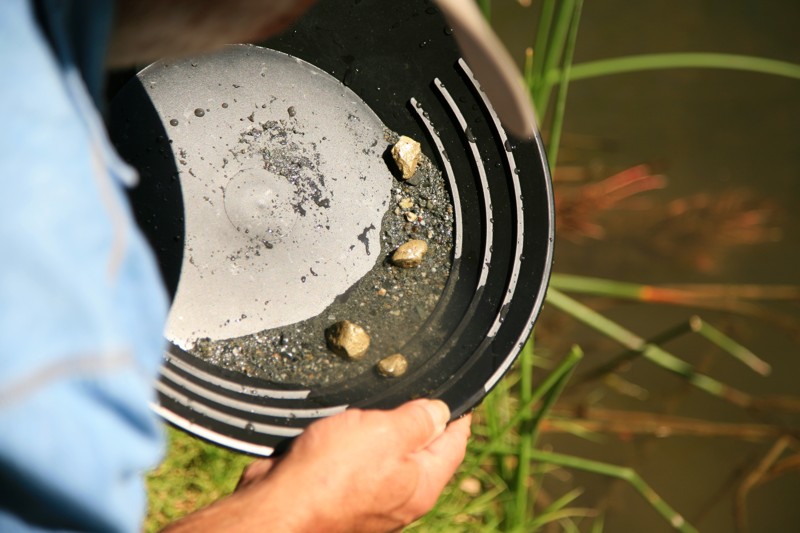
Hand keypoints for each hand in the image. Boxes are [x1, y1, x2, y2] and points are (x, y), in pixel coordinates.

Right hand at [164, 400, 470, 532]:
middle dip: (414, 417)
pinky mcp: (339, 493)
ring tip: (368, 405)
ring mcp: (369, 497)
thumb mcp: (386, 433)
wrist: (278, 507)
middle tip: (405, 387)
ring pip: (383, 452)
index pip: (454, 442)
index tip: (454, 391)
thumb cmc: (331, 475)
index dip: (456, 413)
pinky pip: (353, 460)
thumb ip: (418, 420)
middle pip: (420, 447)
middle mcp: (400, 496)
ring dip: (377, 428)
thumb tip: (441, 411)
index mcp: (421, 484)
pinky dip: (350, 442)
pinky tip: (340, 427)